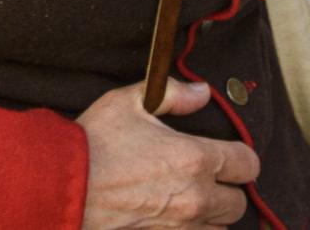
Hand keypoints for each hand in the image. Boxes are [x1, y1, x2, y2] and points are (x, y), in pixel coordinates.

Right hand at [79, 79, 258, 228]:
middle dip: (228, 190)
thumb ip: (173, 94)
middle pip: (239, 204)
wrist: (61, 187)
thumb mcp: (129, 102)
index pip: (248, 164)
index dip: (241, 157)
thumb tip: (203, 93)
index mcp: (194, 157)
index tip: (227, 154)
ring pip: (219, 229)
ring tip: (189, 200)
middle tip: (208, 179)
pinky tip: (174, 219)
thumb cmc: (94, 143)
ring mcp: (179, 227)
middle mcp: (195, 197)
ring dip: (211, 216)